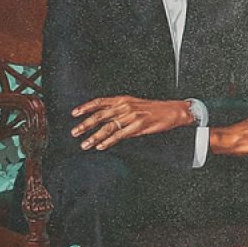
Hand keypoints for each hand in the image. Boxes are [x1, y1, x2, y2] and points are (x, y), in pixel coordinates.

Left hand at [71, 96, 191, 150]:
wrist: (173, 111)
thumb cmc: (155, 109)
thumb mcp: (134, 104)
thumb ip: (119, 111)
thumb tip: (104, 120)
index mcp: (122, 100)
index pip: (99, 102)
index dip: (86, 107)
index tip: (74, 113)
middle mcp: (125, 106)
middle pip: (100, 115)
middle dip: (85, 124)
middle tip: (75, 132)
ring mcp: (131, 116)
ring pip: (108, 127)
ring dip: (94, 136)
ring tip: (85, 144)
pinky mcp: (138, 126)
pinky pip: (119, 135)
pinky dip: (109, 141)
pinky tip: (101, 146)